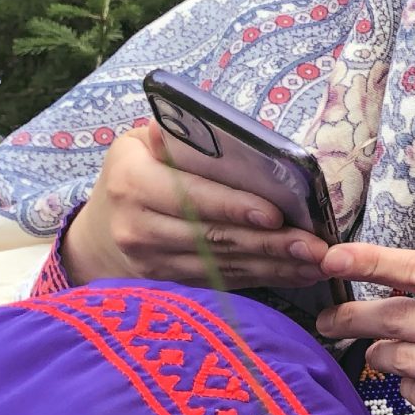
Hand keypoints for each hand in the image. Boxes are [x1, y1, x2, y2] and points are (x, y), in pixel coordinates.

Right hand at [65, 123, 330, 288]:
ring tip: (317, 262)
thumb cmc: (133, 174)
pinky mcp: (169, 286)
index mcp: (132, 184)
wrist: (97, 235)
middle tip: (315, 245)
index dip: (233, 207)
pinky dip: (263, 279)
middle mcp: (138, 228)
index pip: (190, 197)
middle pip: (213, 238)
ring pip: (222, 266)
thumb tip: (210, 129)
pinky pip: (222, 283)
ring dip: (274, 266)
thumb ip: (174, 137)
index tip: (275, 214)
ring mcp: (152, 263)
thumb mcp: (139, 145)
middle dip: (269, 243)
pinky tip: (298, 274)